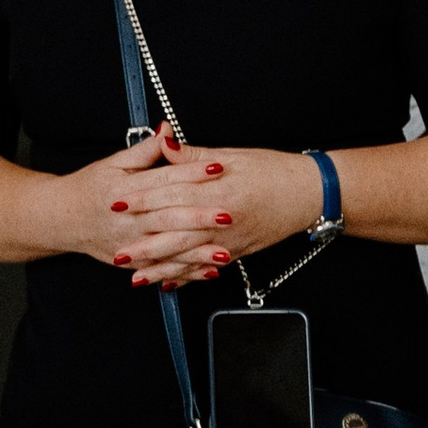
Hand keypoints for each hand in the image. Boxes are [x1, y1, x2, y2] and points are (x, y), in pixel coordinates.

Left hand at [83, 132, 329, 287]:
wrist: (310, 194)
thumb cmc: (275, 171)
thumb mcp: (233, 156)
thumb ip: (193, 155)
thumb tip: (162, 143)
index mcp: (219, 189)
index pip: (172, 194)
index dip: (142, 199)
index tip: (117, 202)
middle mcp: (223, 219)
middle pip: (176, 232)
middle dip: (144, 243)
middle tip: (117, 251)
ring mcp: (230, 240)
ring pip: (190, 257)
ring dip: (162, 268)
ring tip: (136, 276)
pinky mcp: (238, 251)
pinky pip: (207, 268)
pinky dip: (187, 277)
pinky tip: (169, 284)